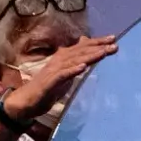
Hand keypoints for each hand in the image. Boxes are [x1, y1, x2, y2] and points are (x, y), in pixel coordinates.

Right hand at [2, 36, 117, 123]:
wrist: (27, 101)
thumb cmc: (46, 88)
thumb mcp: (64, 75)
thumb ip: (74, 65)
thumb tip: (85, 58)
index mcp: (64, 58)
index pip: (83, 48)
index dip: (97, 43)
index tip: (113, 39)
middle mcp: (60, 60)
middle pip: (81, 51)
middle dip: (98, 46)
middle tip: (114, 43)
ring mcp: (54, 70)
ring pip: (74, 60)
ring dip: (89, 56)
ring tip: (104, 52)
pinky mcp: (50, 82)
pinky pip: (63, 74)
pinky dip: (73, 70)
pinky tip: (83, 67)